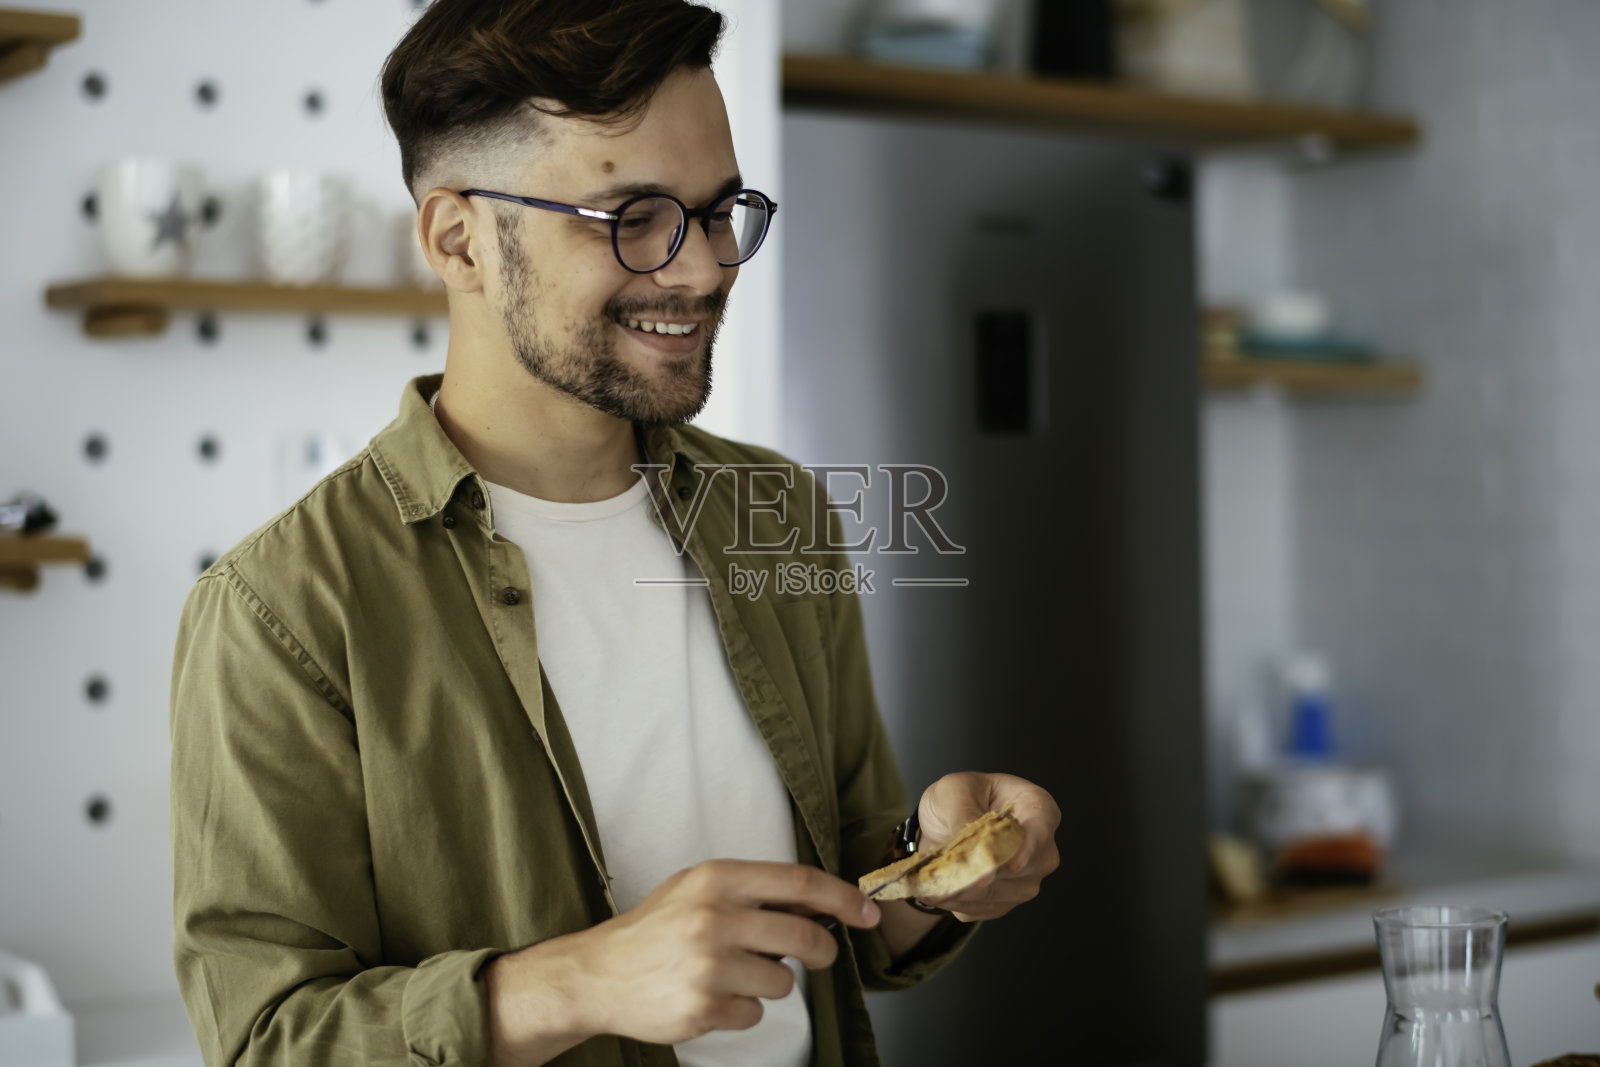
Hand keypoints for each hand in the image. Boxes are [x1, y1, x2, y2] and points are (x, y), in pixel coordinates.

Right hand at [569, 860, 880, 1045]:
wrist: (599, 974)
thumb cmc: (657, 928)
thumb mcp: (700, 890)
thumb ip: (755, 891)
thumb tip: (820, 903)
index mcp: (717, 878)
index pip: (800, 882)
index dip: (843, 898)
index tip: (868, 912)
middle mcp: (714, 917)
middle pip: (803, 936)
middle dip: (821, 950)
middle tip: (816, 954)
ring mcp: (708, 965)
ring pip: (783, 982)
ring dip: (769, 983)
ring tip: (732, 974)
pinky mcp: (703, 1007)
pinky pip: (754, 1013)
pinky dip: (742, 1009)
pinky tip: (711, 996)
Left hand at [914, 772, 1060, 921]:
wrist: (942, 823)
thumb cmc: (958, 797)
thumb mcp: (954, 791)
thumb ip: (965, 815)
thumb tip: (982, 855)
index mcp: (1036, 807)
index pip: (1042, 828)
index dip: (1029, 847)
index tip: (1010, 863)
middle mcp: (1039, 848)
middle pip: (1020, 869)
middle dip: (979, 872)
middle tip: (944, 870)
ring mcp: (1025, 879)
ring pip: (996, 893)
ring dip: (960, 889)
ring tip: (930, 879)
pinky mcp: (1005, 901)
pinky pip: (981, 908)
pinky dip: (955, 901)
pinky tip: (936, 889)